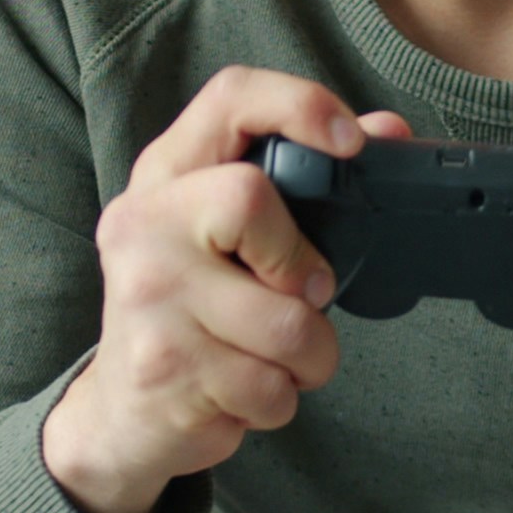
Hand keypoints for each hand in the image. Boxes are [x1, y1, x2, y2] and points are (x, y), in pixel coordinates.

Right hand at [42, 67, 412, 512]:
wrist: (123, 413)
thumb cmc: (196, 312)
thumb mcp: (234, 239)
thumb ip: (308, 185)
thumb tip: (390, 132)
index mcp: (166, 176)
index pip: (231, 99)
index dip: (299, 104)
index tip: (351, 143)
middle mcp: (143, 223)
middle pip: (249, 199)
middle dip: (303, 268)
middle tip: (303, 297)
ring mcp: (147, 295)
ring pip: (284, 322)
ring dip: (307, 357)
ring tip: (272, 359)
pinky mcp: (162, 366)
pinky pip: (270, 387)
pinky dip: (278, 400)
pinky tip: (242, 391)